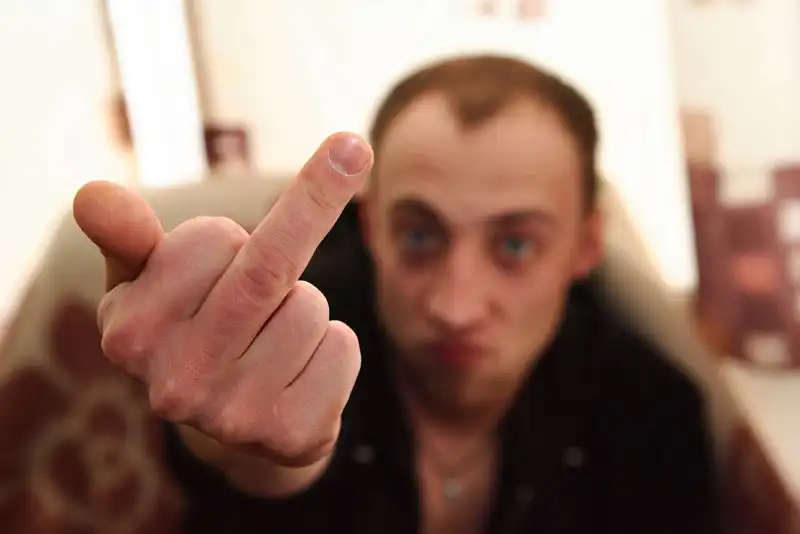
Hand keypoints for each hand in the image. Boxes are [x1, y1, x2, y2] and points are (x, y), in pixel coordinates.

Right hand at [73, 132, 372, 468]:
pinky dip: (334, 346)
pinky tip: (298, 373)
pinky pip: (343, 348)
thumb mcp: (148, 282)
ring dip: (303, 307)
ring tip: (271, 338)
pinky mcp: (292, 438)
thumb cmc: (191, 327)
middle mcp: (176, 384)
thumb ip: (127, 235)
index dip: (227, 236)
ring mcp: (235, 417)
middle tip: (351, 151)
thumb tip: (92, 194)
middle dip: (315, 201)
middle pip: (266, 269)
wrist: (231, 422)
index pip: (212, 238)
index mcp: (131, 334)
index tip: (224, 245)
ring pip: (310, 308)